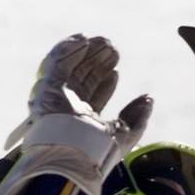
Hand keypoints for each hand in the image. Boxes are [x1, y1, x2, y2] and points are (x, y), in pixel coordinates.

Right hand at [5, 34, 152, 158]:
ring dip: (86, 53)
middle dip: (97, 63)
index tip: (116, 72)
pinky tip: (84, 41)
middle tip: (113, 51)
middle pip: (81, 79)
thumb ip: (137, 118)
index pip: (92, 97)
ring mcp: (56, 99)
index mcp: (84, 122)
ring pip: (69, 69)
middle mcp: (68, 110)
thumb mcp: (125, 134)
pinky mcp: (47, 88)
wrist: (77, 153)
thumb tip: (148, 100)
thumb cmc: (99, 150)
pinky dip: (68, 49)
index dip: (104, 83)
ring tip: (104, 43)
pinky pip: (55, 64)